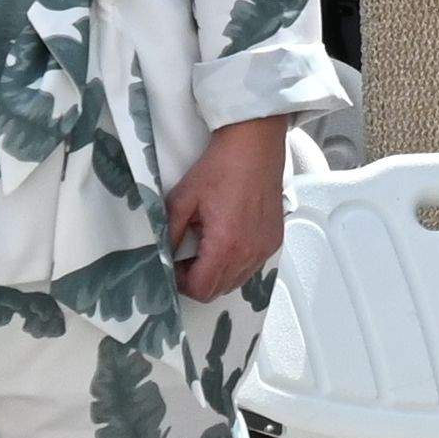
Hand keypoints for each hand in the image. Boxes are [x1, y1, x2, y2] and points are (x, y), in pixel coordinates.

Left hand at [167, 114, 290, 301]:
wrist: (254, 146)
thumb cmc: (222, 167)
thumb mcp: (183, 199)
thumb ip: (170, 232)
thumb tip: (164, 254)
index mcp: (225, 245)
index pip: (201, 289)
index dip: (182, 282)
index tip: (175, 264)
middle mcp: (249, 253)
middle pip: (218, 290)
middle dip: (198, 279)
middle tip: (188, 256)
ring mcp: (264, 249)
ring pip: (236, 281)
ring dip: (218, 272)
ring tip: (208, 245)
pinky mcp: (274, 241)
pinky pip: (251, 267)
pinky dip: (236, 262)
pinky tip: (228, 238)